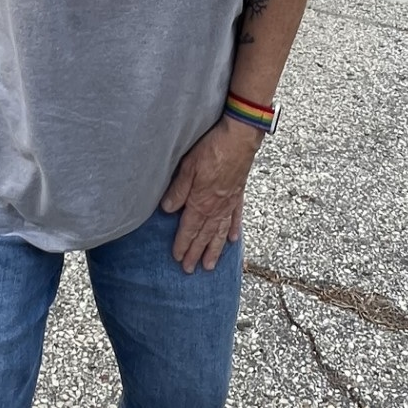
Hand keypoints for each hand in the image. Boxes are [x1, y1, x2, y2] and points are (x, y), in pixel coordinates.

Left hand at [161, 117, 261, 273]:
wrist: (240, 137)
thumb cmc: (212, 148)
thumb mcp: (188, 166)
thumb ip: (178, 190)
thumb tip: (167, 210)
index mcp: (201, 202)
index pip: (189, 229)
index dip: (182, 244)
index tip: (178, 258)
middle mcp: (217, 207)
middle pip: (204, 235)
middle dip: (196, 253)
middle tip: (190, 270)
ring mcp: (230, 202)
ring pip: (220, 232)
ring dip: (214, 250)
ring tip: (210, 265)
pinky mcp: (239, 194)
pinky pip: (236, 217)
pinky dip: (233, 230)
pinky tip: (232, 240)